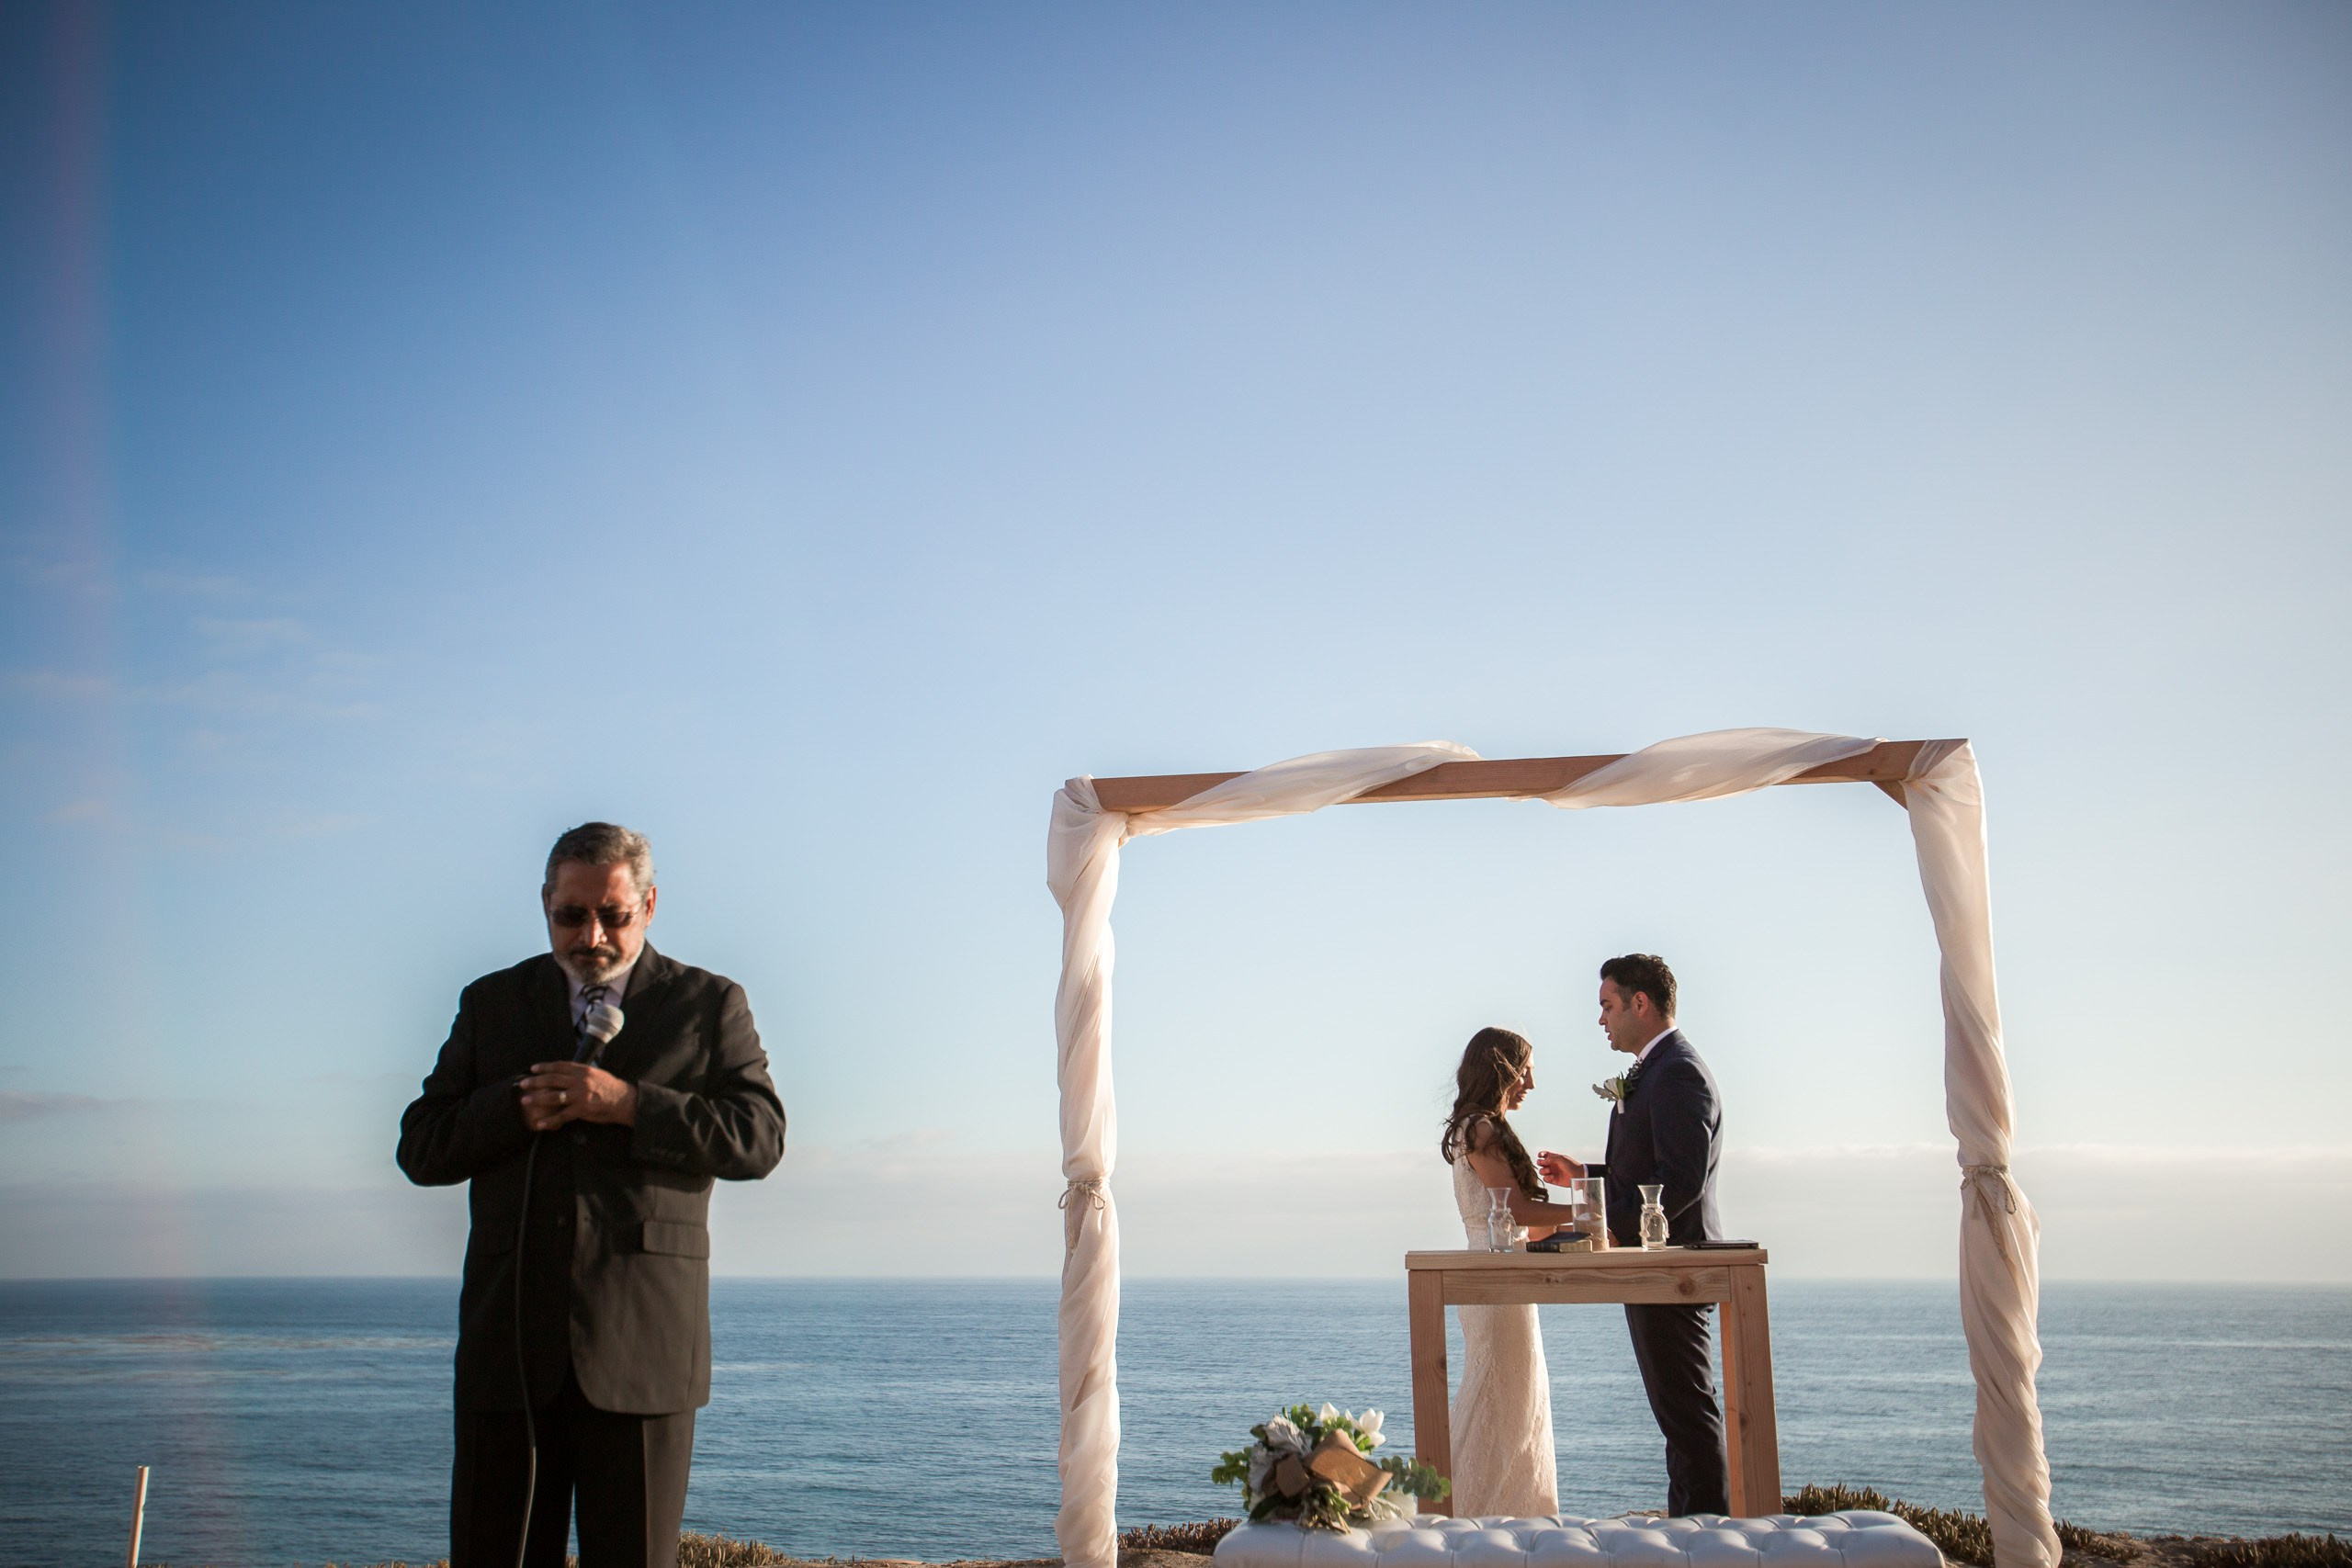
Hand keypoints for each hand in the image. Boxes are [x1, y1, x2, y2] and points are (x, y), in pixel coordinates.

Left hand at [517, 1062, 637, 1131]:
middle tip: (523, 1083)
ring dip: (537, 1098)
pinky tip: (540, 1123)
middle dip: (535, 1081)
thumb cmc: (611, 1087)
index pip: (560, 1066)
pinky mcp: (582, 1110)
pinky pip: (562, 1115)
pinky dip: (550, 1120)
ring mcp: (580, 1095)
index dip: (545, 1067)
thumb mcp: (596, 1074)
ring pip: (554, 1096)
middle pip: (552, 1079)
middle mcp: (580, 1081)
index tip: (533, 1068)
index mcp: (583, 1070)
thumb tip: (566, 1073)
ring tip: (525, 1100)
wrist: (624, 1101)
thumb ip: (581, 1073)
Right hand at [1536, 1149, 1583, 1184]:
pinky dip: (1547, 1178)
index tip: (1540, 1155)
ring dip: (1543, 1170)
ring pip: (1542, 1171)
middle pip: (1540, 1163)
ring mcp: (1552, 1172)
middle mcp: (1552, 1165)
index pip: (1544, 1155)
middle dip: (1540, 1163)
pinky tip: (1552, 1177)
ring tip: (1549, 1170)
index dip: (1541, 1154)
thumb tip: (1542, 1160)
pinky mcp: (1553, 1180)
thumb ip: (1551, 1158)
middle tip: (1543, 1163)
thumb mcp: (1561, 1158)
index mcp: (1554, 1158)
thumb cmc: (1572, 1165)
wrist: (1578, 1175)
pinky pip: (1545, 1179)